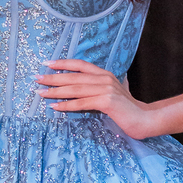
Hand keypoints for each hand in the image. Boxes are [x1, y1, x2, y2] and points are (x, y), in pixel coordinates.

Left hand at [36, 58, 155, 138]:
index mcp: (105, 74)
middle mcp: (105, 78)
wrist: (145, 119)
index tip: (47, 64)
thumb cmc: (128, 110)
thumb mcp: (113, 94)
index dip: (63, 63)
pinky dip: (66, 105)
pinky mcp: (106, 101)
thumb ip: (101, 88)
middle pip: (74, 76)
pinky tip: (55, 106)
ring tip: (40, 93)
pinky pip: (81, 103)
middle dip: (53, 77)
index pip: (80, 65)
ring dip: (55, 91)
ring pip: (75, 88)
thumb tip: (86, 89)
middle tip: (36, 78)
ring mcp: (106, 89)